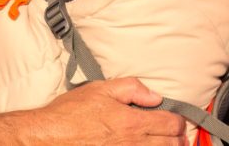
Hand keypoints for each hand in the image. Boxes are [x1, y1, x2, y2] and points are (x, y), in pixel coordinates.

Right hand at [32, 78, 186, 144]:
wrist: (50, 136)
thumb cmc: (71, 113)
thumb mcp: (101, 89)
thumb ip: (132, 88)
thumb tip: (155, 96)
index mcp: (132, 122)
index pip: (171, 124)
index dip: (179, 121)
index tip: (176, 119)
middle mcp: (133, 144)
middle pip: (172, 145)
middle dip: (178, 139)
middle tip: (179, 135)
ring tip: (169, 145)